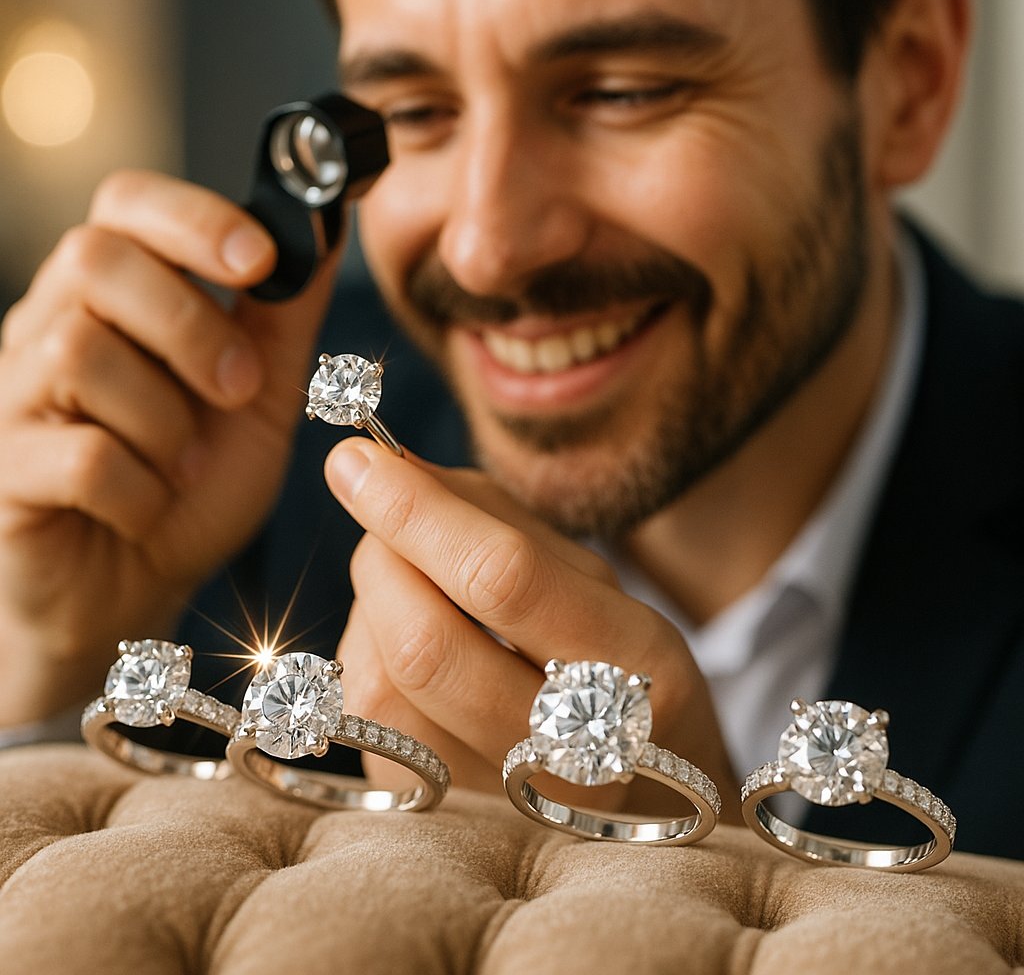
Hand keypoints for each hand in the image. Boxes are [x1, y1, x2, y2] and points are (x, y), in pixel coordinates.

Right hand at [0, 170, 335, 722]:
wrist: (138, 589)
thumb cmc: (194, 485)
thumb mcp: (260, 398)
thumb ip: (282, 320)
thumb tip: (323, 231)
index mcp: (115, 300)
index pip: (126, 205)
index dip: (193, 217)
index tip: (259, 260)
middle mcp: (49, 329)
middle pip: (95, 260)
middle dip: (191, 324)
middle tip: (239, 389)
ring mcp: (15, 397)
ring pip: (79, 352)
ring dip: (165, 420)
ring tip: (186, 465)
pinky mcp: (2, 471)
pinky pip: (75, 455)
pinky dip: (138, 488)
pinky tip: (149, 505)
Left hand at [325, 437, 739, 820]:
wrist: (653, 792)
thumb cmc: (612, 658)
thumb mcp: (587, 578)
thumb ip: (492, 515)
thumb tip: (384, 468)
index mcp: (639, 670)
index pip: (503, 580)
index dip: (417, 512)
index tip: (357, 459)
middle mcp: (579, 756)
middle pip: (428, 645)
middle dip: (382, 559)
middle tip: (377, 518)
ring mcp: (509, 804)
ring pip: (385, 687)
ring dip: (374, 610)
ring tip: (411, 587)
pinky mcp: (450, 824)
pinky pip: (372, 724)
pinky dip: (371, 659)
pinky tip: (409, 647)